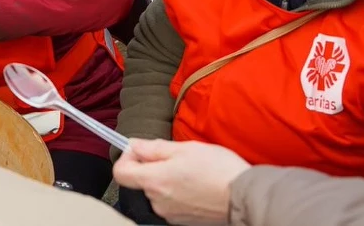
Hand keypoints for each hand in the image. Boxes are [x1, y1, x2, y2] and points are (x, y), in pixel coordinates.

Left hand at [113, 139, 251, 225]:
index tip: (140, 150)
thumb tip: (134, 145)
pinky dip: (177, 192)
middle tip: (174, 157)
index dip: (127, 158)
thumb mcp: (184, 148)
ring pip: (156, 192)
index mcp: (154, 181)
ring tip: (189, 171)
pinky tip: (194, 184)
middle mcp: (157, 201)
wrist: (244, 197)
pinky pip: (170, 202)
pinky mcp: (181, 220)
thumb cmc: (218, 170)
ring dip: (165, 179)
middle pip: (140, 181)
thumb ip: (154, 148)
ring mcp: (169, 213)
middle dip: (151, 166)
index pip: (120, 173)